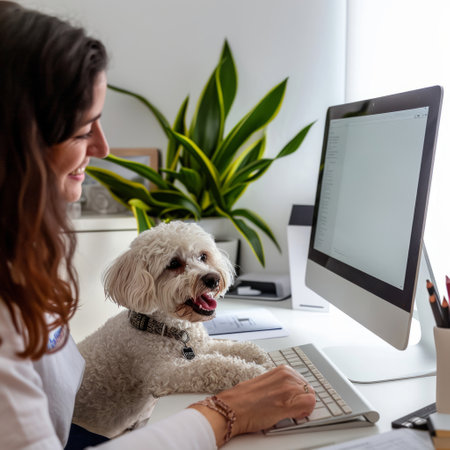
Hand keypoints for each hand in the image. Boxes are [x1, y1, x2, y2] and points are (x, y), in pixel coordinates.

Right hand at [190, 365, 315, 446]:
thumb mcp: (266, 383)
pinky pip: (309, 405)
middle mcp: (286, 377)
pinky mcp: (287, 405)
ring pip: (310, 396)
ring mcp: (287, 390)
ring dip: (303, 406)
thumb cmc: (244, 398)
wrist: (232, 409)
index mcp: (281, 370)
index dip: (301, 393)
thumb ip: (280, 383)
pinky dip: (305, 412)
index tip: (296, 399)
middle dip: (303, 399)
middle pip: (309, 389)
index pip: (304, 381)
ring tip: (291, 412)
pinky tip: (295, 416)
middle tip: (292, 408)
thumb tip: (291, 391)